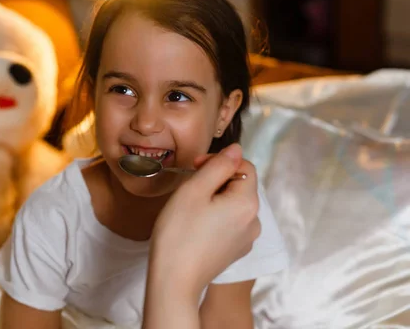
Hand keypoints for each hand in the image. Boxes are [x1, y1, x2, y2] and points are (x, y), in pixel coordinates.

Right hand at [148, 143, 260, 299]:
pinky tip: (195, 225)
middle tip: (188, 187)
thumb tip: (236, 149)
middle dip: (216, 180)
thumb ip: (218, 165)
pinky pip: (230, 222)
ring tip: (189, 208)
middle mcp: (254, 221)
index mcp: (248, 203)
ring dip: (214, 198)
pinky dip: (215, 216)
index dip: (219, 161)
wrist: (174, 281)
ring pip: (233, 204)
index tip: (195, 167)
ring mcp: (246, 238)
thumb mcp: (195, 189)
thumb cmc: (179, 233)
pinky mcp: (235, 250)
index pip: (244, 165)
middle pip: (240, 185)